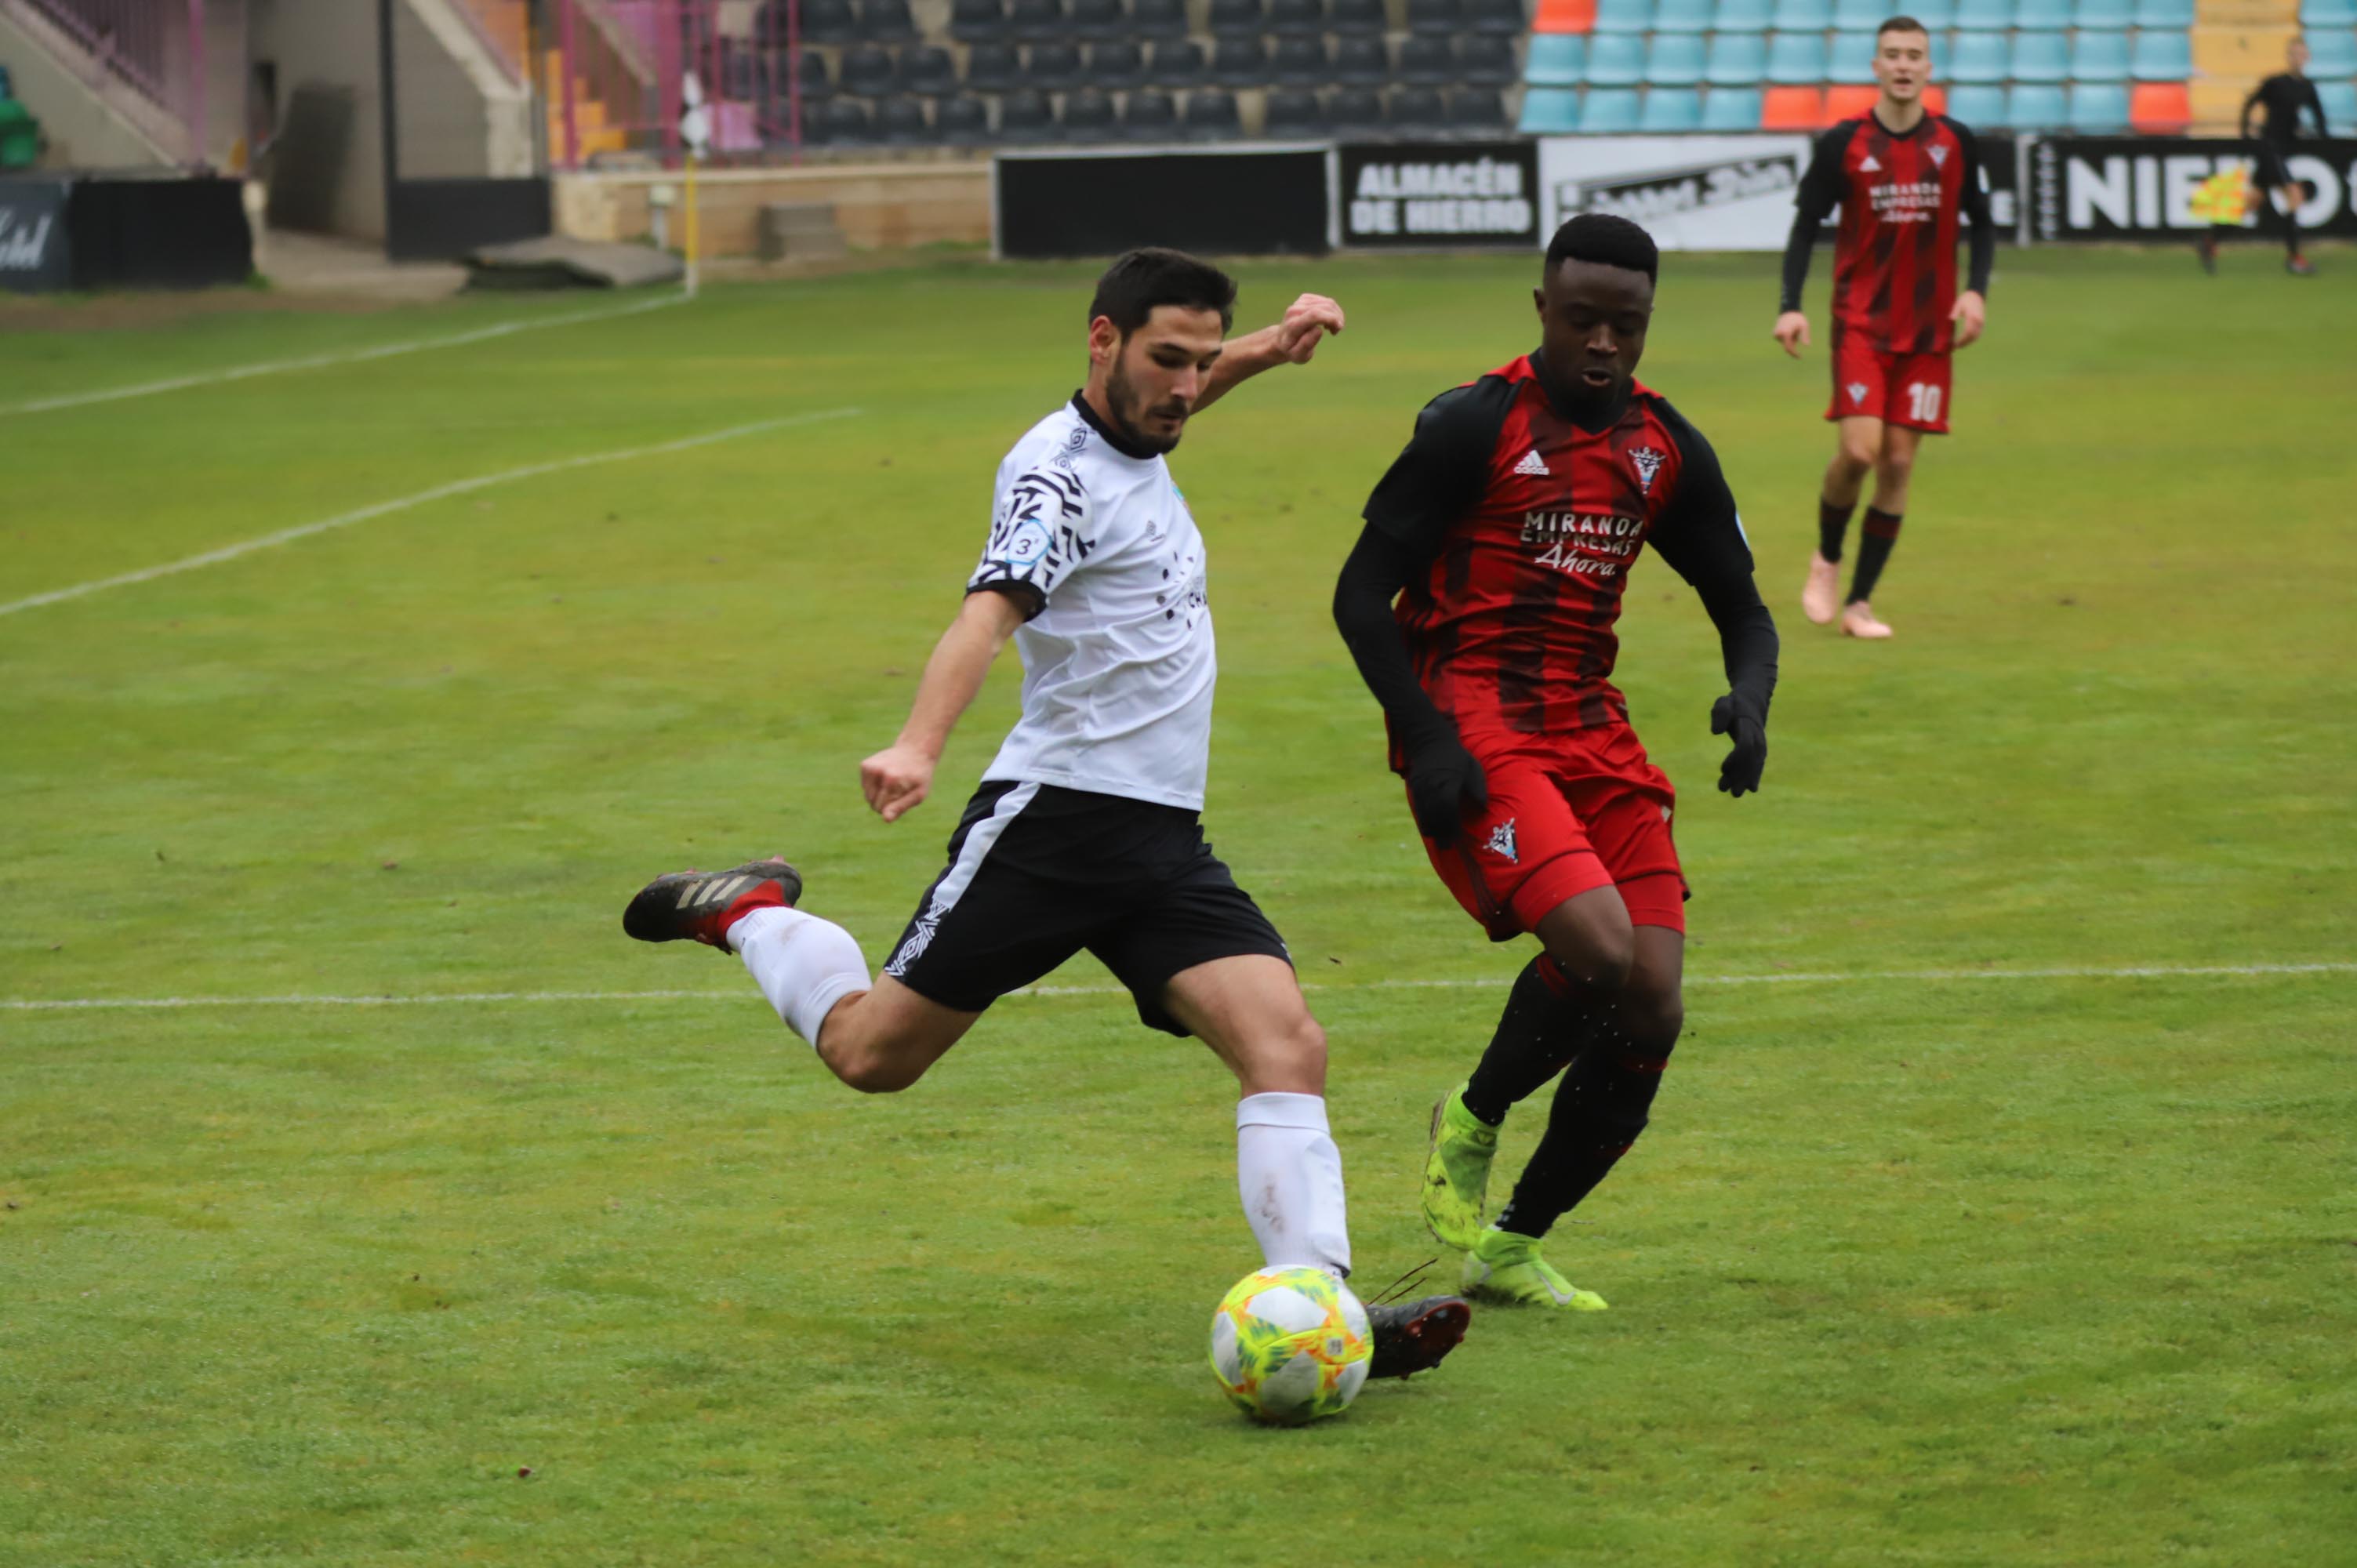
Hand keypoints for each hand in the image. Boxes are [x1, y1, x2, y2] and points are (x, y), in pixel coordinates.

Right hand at [860, 742, 935, 821]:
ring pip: (867, 796)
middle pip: (872, 803)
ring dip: (879, 794)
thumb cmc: (919, 776)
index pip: (881, 809)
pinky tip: (885, 777)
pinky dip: (874, 786)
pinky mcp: (865, 765)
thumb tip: (885, 819)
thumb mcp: (918, 794)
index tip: (902, 798)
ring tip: (893, 783)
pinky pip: (864, 787)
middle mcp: (878, 771)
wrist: (915, 750)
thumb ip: (901, 807)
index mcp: (891, 780)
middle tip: (898, 791)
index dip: (891, 809)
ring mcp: (870, 767)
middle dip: (884, 802)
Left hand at [1274, 293, 1344, 363]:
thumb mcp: (1298, 356)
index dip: (1330, 318)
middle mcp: (1295, 310)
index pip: (1314, 314)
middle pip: (1324, 307)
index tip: (1339, 327)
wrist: (1281, 340)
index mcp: (1293, 325)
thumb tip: (1318, 330)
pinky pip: (1325, 301)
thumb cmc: (1292, 351)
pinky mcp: (1304, 299)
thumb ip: (1306, 345)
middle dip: (1336, 318)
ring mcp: (1299, 302)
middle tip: (1335, 332)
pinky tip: (1327, 321)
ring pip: (1327, 302)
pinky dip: (1331, 310)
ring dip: (1336, 315)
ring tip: (1332, 328)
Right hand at [1404, 730, 1488, 844]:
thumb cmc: (1456, 755)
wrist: (1430, 740)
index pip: (1448, 808)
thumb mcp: (1472, 767)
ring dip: (1432, 829)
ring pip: (1424, 813)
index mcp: (1449, 781)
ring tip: (1439, 841)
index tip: (1458, 837)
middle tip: (1448, 846)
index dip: (1452, 825)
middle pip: (1435, 814)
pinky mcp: (1414, 787)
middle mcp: (1432, 785)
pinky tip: (1429, 829)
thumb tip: (1483, 809)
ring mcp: (1421, 787)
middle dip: (1442, 832)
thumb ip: (1477, 788)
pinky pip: (1418, 808)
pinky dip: (1423, 820)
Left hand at [1710, 696, 1767, 797]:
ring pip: (1755, 765)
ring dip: (1745, 780)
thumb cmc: (1733, 704)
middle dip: (1738, 775)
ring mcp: (1761, 745)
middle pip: (1750, 760)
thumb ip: (1720, 715)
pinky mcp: (1760, 750)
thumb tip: (1715, 732)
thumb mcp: (1723, 703)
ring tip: (1734, 794)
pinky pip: (1759, 765)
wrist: (1752, 702)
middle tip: (1723, 788)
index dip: (1735, 759)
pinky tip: (1750, 789)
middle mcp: (1758, 738)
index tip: (1723, 768)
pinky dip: (1755, 776)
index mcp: (1748, 727)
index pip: (1745, 746)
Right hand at [1773, 311, 1810, 357]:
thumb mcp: (1804, 326)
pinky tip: (1789, 331)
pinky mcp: (1774, 334)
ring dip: (1791, 340)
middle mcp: (1779, 335)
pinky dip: (1787, 338)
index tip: (1800, 357)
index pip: (1789, 348)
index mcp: (1786, 333)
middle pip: (1786, 347)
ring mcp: (1775, 334)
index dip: (1794, 353)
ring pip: (1784, 343)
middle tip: (1798, 345)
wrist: (1788, 311)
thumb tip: (1807, 345)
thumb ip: (1805, 336)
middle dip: (1793, 346)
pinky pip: (1782, 340)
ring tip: (1794, 330)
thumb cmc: (1798, 318)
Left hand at [1950, 290, 1985, 348]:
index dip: (1962, 339)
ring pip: (1976, 335)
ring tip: (1960, 346)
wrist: (1977, 294)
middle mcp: (1978, 320)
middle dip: (1964, 342)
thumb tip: (1951, 319)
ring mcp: (1981, 322)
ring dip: (1969, 342)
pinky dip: (1973, 338)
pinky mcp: (1982, 322)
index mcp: (1972, 316)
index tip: (1955, 343)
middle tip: (1956, 347)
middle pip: (1972, 335)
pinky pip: (1978, 333)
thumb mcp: (1958, 304)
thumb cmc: (1966, 299)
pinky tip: (1967, 341)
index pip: (1967, 331)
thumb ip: (1955, 311)